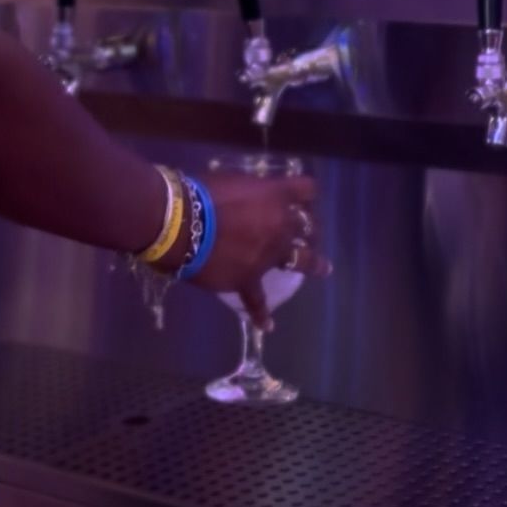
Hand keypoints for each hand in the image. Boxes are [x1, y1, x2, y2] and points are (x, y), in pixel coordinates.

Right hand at [188, 167, 327, 329]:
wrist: (182, 225)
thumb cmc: (202, 193)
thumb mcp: (232, 181)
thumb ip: (248, 191)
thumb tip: (248, 198)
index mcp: (276, 196)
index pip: (306, 190)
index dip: (306, 195)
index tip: (304, 197)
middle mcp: (280, 226)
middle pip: (308, 226)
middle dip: (310, 228)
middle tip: (309, 231)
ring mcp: (268, 256)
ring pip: (300, 260)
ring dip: (313, 264)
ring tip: (324, 268)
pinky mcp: (248, 280)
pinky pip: (257, 301)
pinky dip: (261, 314)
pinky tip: (267, 326)